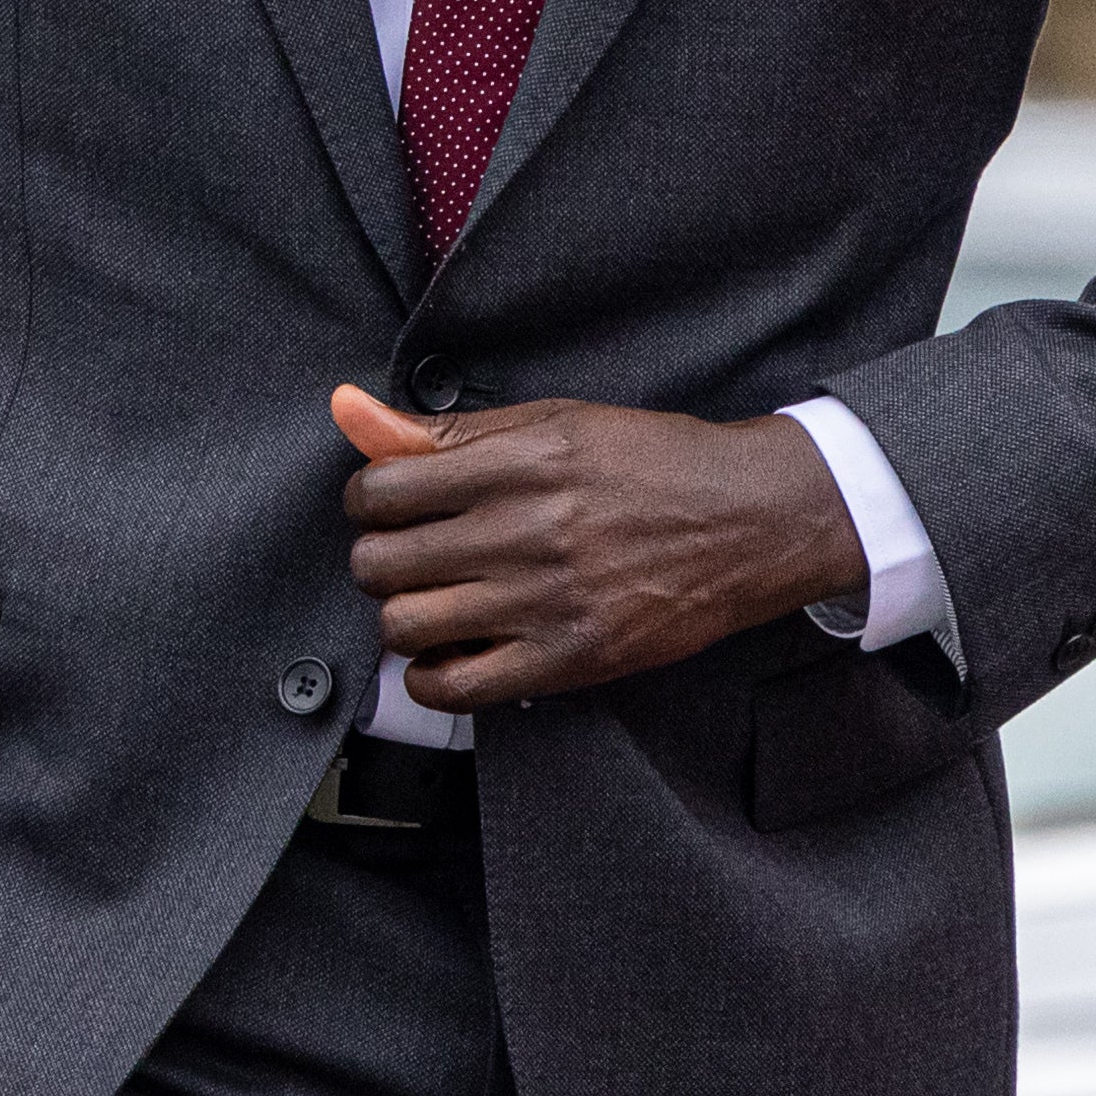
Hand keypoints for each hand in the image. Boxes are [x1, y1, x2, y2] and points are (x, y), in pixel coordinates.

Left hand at [334, 384, 866, 710]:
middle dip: (380, 558)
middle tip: (413, 555)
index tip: (391, 506)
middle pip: (380, 562)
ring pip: (404, 626)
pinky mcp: (569, 659)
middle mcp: (527, 530)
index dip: (369, 498)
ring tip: (435, 600)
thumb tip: (346, 407)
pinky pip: (454, 687)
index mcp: (520, 460)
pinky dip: (431, 675)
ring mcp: (546, 600)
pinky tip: (454, 649)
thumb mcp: (553, 422)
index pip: (381, 487)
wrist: (750, 520)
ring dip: (404, 615)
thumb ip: (447, 429)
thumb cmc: (652, 463)